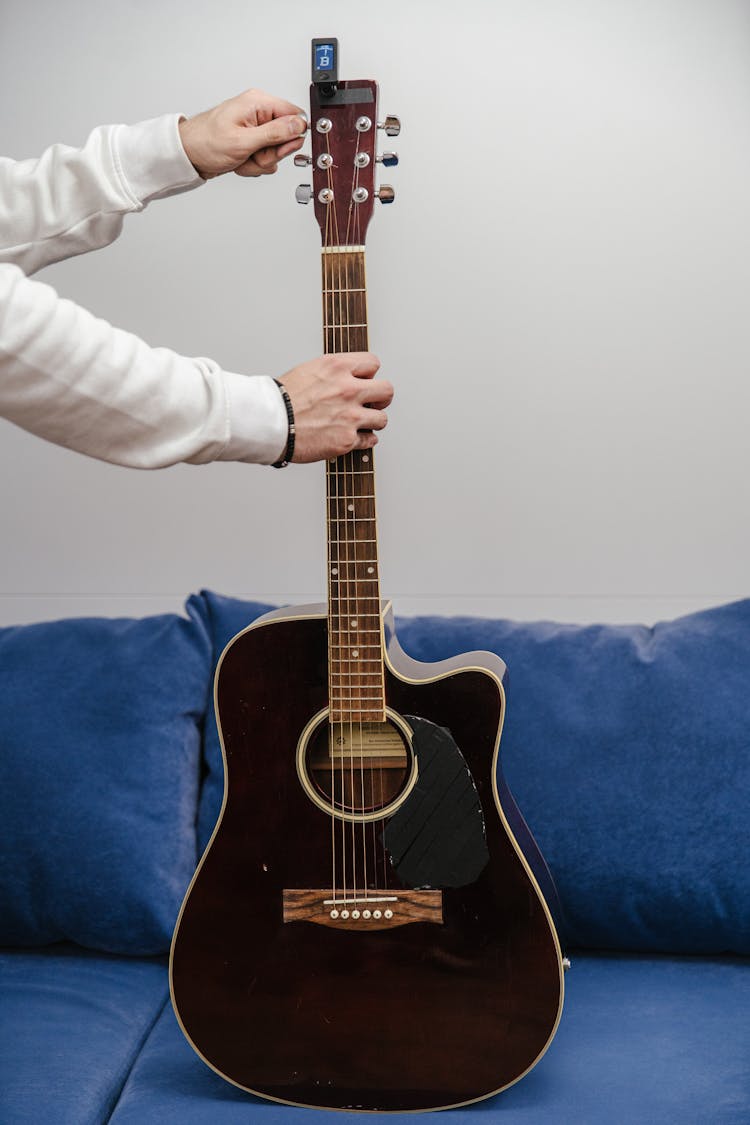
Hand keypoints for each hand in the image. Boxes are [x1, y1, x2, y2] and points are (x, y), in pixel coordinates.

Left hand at [178, 89, 306, 178]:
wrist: (188, 154)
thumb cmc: (206, 142)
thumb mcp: (244, 140)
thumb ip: (275, 133)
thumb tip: (299, 125)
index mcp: (258, 103)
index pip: (294, 115)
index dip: (292, 136)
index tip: (278, 148)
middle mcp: (259, 113)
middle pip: (286, 138)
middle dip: (271, 153)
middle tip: (254, 154)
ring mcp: (255, 129)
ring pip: (276, 152)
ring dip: (260, 162)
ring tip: (242, 158)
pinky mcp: (252, 142)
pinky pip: (265, 159)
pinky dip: (254, 165)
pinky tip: (240, 161)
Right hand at [277, 353, 392, 462]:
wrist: (269, 423)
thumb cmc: (281, 399)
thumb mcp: (309, 370)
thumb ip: (334, 372)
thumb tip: (349, 376)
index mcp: (337, 366)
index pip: (373, 363)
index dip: (369, 374)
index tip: (364, 381)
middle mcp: (348, 389)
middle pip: (387, 390)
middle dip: (380, 398)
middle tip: (371, 404)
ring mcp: (350, 416)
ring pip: (382, 418)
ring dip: (373, 421)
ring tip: (359, 423)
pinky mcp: (346, 440)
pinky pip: (370, 440)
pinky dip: (364, 440)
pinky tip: (353, 437)